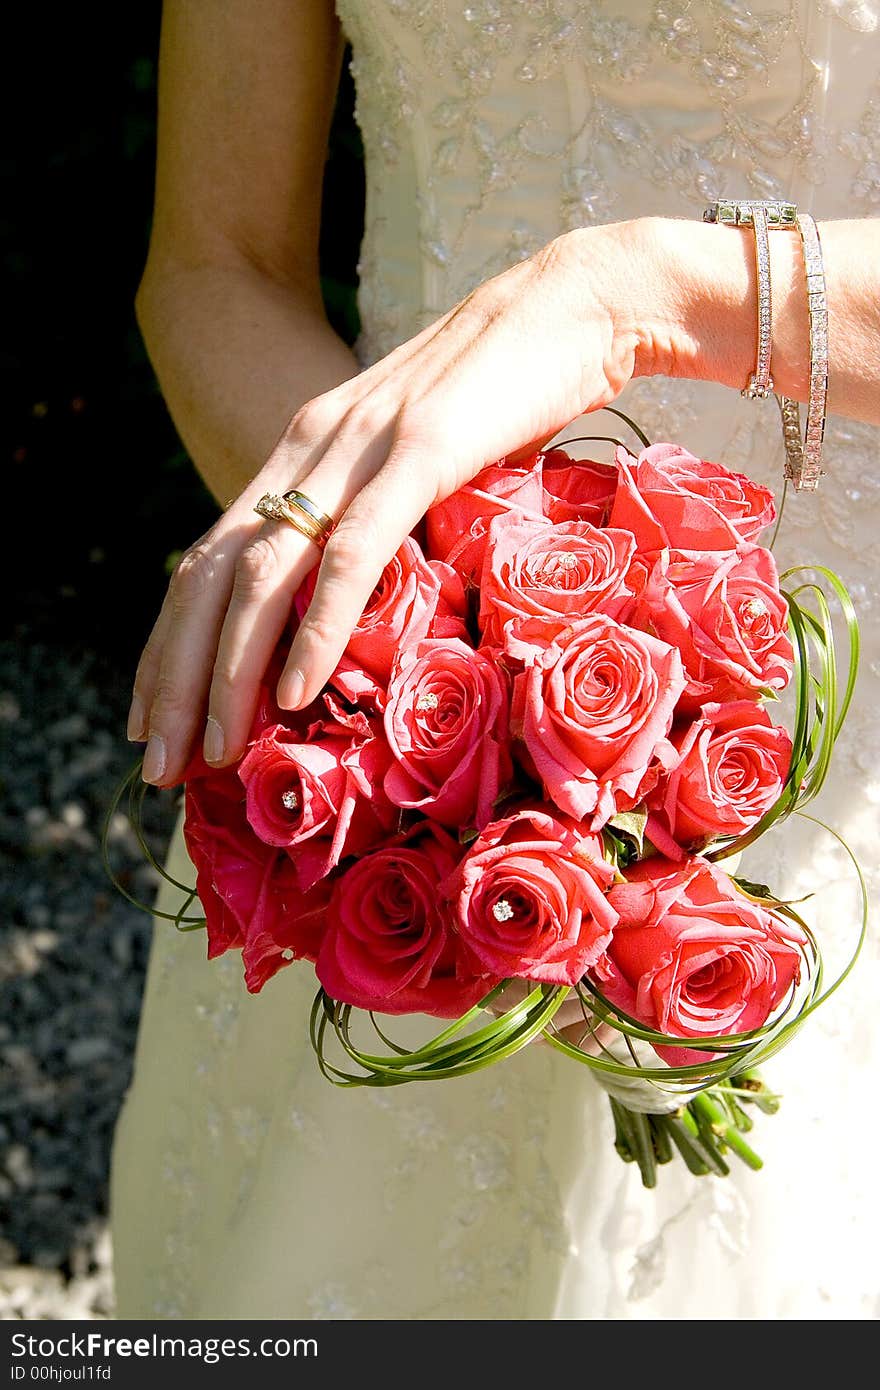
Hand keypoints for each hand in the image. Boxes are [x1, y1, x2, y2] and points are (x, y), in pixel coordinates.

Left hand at [128, 218, 667, 785]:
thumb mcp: (417, 459)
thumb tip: (360, 593)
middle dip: (175, 677)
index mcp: (302, 453)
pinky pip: (352, 553)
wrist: (576, 304)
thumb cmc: (506, 393)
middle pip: (209, 575)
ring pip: (263, 573)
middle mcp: (309, 449)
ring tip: (213, 748)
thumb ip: (375, 509)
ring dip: (230, 670)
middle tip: (158, 762)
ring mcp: (360, 448)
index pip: (207, 559)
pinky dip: (317, 625)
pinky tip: (295, 688)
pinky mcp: (421, 451)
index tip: (151, 719)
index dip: (171, 644)